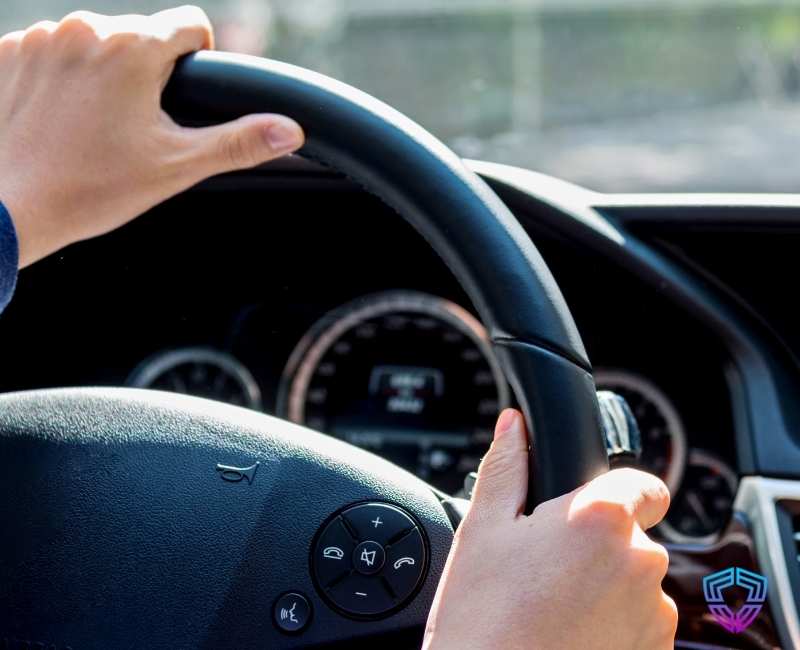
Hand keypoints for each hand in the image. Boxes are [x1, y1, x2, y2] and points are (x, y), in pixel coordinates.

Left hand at [0, 7, 304, 266]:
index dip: (198, 60)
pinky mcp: (6, 51)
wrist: (9, 207)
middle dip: (147, 72)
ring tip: (94, 126)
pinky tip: (59, 118)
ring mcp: (39, 37)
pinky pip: (52, 50)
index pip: (190, 24)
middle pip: (140, 35)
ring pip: (95, 42)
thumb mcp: (178, 166)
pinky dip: (62, 77)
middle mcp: (85, 28)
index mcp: (133, 48)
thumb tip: (290, 130)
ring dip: (104, 73)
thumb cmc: (94, 188)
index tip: (181, 96)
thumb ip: (239, 142)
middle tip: (135, 126)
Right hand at [424, 409, 676, 649]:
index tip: (587, 511)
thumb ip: (506, 467)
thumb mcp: (482, 531)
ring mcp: (654, 615)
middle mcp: (641, 563)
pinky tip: (570, 634)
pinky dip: (614, 626)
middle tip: (548, 567)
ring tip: (554, 606)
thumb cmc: (484, 619)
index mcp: (600, 519)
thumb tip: (513, 425)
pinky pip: (641, 624)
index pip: (644, 484)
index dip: (616, 491)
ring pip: (635, 581)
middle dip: (598, 544)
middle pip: (633, 535)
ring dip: (607, 586)